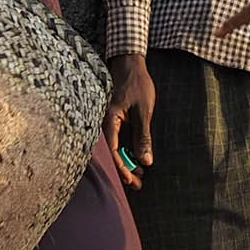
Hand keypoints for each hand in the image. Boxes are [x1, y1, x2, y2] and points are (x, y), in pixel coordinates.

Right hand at [103, 54, 154, 188]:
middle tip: (137, 185)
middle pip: (111, 153)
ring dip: (125, 162)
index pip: (112, 150)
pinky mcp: (112, 121)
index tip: (132, 180)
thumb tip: (146, 161)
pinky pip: (116, 140)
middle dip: (124, 170)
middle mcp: (103, 124)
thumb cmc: (137, 85)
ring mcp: (106, 122)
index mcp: (108, 121)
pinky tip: (135, 159)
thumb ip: (143, 136)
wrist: (130, 64)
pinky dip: (125, 151)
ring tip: (139, 176)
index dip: (121, 168)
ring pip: (113, 148)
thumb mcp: (144, 111)